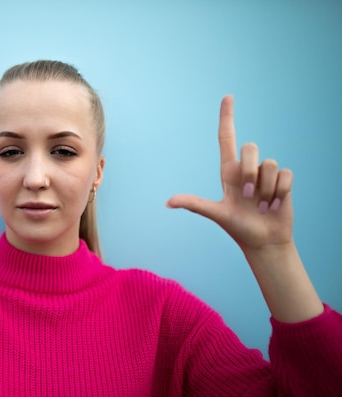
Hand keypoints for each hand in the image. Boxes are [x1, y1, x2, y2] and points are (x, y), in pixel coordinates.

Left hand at [166, 95, 293, 252]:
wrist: (264, 241)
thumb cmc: (238, 227)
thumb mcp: (217, 214)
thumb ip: (195, 204)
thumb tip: (168, 202)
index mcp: (229, 172)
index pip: (227, 138)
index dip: (227, 117)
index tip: (227, 97)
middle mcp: (247, 168)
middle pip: (250, 147)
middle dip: (250, 172)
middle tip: (248, 196)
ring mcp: (266, 174)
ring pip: (270, 164)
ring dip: (266, 189)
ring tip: (262, 205)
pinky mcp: (284, 180)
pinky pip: (286, 175)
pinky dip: (280, 192)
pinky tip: (275, 205)